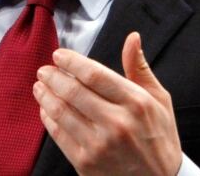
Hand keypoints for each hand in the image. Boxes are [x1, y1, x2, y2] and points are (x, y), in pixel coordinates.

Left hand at [33, 31, 181, 175]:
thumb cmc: (160, 136)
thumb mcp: (159, 99)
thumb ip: (140, 67)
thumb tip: (132, 37)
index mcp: (135, 102)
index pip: (94, 74)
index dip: (71, 61)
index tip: (59, 55)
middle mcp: (116, 123)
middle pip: (73, 91)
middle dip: (53, 77)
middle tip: (44, 70)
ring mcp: (99, 145)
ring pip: (61, 112)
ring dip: (45, 95)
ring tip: (40, 86)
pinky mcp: (86, 163)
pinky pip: (58, 135)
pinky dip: (47, 118)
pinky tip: (45, 109)